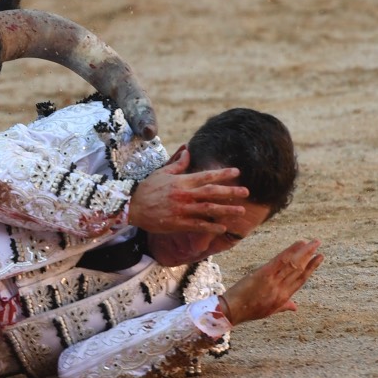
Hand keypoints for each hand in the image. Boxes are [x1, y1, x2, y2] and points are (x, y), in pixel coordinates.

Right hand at [128, 147, 249, 233]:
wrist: (131, 207)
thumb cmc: (146, 189)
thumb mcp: (161, 173)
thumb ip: (177, 163)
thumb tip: (187, 149)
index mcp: (181, 181)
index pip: (206, 176)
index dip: (222, 174)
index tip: (237, 172)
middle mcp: (183, 195)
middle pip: (211, 192)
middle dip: (230, 192)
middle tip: (246, 192)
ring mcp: (181, 210)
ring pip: (208, 209)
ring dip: (226, 210)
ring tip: (240, 211)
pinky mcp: (177, 223)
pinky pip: (198, 225)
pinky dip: (211, 226)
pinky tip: (222, 228)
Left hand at [221, 239, 323, 325]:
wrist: (232, 310)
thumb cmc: (248, 310)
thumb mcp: (269, 311)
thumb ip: (283, 306)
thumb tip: (295, 307)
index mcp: (284, 297)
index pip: (301, 279)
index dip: (311, 268)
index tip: (318, 257)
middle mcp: (282, 289)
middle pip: (299, 269)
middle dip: (310, 255)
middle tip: (318, 244)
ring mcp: (273, 281)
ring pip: (292, 264)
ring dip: (304, 251)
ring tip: (312, 242)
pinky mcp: (263, 274)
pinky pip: (280, 261)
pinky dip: (290, 251)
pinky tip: (299, 244)